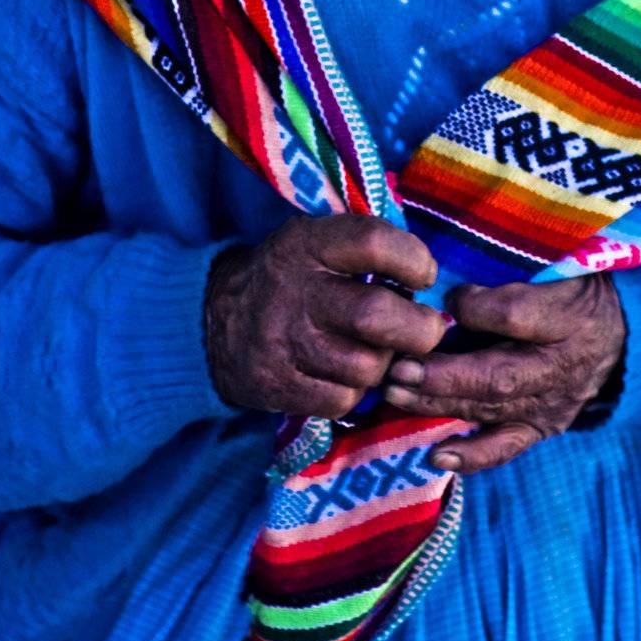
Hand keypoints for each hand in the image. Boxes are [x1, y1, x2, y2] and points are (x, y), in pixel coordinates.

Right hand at [204, 215, 446, 417]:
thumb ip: (365, 248)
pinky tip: (345, 373)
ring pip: (367, 366)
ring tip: (375, 349)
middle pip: (376, 316)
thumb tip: (428, 275)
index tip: (423, 275)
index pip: (372, 242)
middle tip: (426, 329)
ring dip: (385, 363)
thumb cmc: (289, 276)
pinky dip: (355, 391)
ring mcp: (284, 342)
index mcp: (309, 244)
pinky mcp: (277, 386)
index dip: (412, 259)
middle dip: (419, 328)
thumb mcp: (315, 241)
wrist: (212, 321)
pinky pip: (343, 400)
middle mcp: (296, 291)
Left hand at [383, 275, 625, 473]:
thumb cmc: (575, 290)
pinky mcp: (542, 428)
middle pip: (497, 375)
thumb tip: (452, 300)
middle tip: (396, 368)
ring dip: (439, 404)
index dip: (476, 309)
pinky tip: (436, 456)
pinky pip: (507, 447)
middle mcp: (558, 367)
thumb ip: (508, 281)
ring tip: (396, 393)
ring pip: (491, 409)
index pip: (516, 315)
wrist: (624, 333)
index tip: (447, 298)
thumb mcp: (555, 269)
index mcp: (566, 315)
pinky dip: (471, 455)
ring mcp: (550, 404)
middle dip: (442, 375)